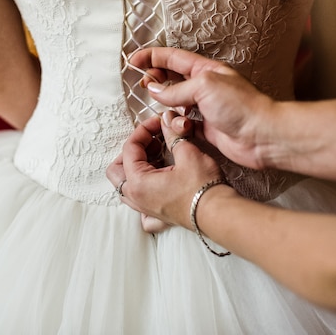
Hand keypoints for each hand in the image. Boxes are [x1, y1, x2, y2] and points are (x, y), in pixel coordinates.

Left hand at [107, 111, 222, 229]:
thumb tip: (167, 121)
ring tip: (158, 155)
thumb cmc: (203, 188)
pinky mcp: (157, 215)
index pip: (129, 148)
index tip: (158, 122)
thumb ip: (173, 135)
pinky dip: (142, 190)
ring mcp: (145, 208)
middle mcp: (137, 198)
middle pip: (117, 169)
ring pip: (127, 185)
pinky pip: (139, 204)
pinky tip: (157, 180)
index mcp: (138, 182)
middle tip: (151, 140)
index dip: (143, 130)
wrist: (218, 213)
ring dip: (137, 167)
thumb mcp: (188, 153)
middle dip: (132, 150)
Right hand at [131, 47, 276, 169]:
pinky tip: (176, 126)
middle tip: (144, 86)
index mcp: (206, 70)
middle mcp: (205, 87)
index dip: (152, 57)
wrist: (262, 136)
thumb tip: (155, 90)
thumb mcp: (204, 87)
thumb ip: (176, 89)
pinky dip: (176, 125)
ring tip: (164, 110)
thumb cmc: (241, 106)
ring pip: (176, 103)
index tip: (133, 60)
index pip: (173, 58)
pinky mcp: (206, 128)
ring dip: (166, 106)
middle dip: (156, 80)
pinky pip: (183, 123)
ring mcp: (206, 108)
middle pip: (172, 78)